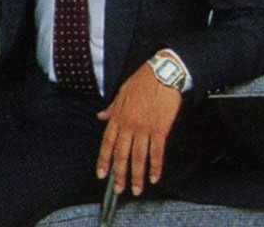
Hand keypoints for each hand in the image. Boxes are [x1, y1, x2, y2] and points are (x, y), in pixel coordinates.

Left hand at [96, 63, 181, 196]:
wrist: (162, 74)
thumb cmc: (142, 81)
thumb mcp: (122, 92)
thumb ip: (112, 108)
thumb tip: (101, 116)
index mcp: (118, 116)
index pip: (107, 142)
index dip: (104, 160)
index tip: (102, 174)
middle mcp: (129, 125)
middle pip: (122, 154)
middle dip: (119, 174)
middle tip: (118, 189)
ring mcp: (144, 128)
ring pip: (138, 157)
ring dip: (136, 176)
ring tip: (136, 189)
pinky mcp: (160, 129)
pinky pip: (157, 152)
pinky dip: (155, 167)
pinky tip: (154, 177)